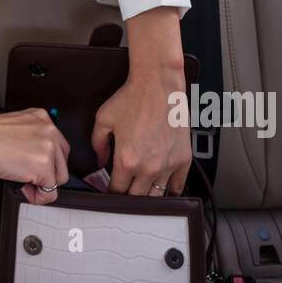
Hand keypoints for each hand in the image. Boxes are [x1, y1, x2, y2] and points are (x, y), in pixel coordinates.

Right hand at [0, 109, 70, 204]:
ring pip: (60, 178)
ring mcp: (49, 148)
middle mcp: (49, 130)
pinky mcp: (44, 167)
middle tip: (28, 178)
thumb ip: (30, 139)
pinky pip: (50, 193)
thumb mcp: (15, 128)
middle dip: (47, 174)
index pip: (57, 145)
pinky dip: (37, 197)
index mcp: (42, 117)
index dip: (46, 161)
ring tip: (24, 183)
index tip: (32, 166)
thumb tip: (34, 158)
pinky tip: (23, 189)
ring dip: (43, 185)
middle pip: (62, 162)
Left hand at [91, 51, 191, 196]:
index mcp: (126, 160)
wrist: (158, 85)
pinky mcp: (183, 159)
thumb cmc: (133, 98)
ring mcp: (168, 165)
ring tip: (142, 190)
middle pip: (136, 197)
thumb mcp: (103, 120)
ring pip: (157, 195)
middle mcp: (148, 167)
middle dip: (128, 196)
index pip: (116, 190)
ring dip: (148, 195)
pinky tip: (164, 189)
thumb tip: (100, 161)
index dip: (111, 192)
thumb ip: (97, 144)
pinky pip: (178, 186)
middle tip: (125, 190)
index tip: (110, 190)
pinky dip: (171, 190)